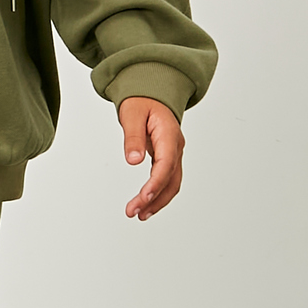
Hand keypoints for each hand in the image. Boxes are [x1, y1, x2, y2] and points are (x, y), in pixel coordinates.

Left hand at [118, 98, 183, 221]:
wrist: (152, 94)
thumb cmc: (142, 101)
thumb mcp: (132, 114)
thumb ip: (133, 137)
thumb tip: (133, 160)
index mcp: (169, 134)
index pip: (166, 164)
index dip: (156, 183)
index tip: (144, 197)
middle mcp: (176, 146)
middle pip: (171, 179)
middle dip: (154, 199)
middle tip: (135, 212)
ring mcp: (174, 153)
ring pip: (171, 183)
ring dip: (157, 201)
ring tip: (139, 214)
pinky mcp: (168, 158)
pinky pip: (167, 179)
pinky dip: (158, 193)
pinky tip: (146, 204)